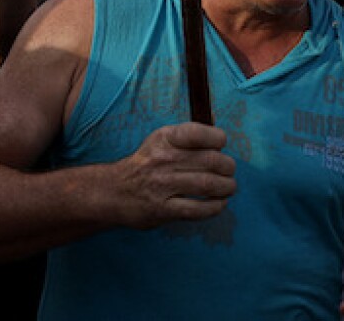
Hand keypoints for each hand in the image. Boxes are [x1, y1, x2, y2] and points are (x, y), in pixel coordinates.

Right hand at [112, 122, 236, 228]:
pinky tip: (219, 204)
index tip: (221, 145)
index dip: (217, 138)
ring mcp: (163, 185)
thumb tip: (219, 134)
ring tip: (228, 188)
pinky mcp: (163, 209)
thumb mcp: (160, 141)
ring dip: (226, 187)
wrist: (114, 191)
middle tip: (229, 171)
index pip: (198, 133)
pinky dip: (215, 207)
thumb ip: (187, 137)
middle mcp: (163, 159)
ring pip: (208, 184)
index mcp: (164, 138)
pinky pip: (198, 209)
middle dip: (228, 167)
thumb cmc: (146, 164)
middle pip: (211, 160)